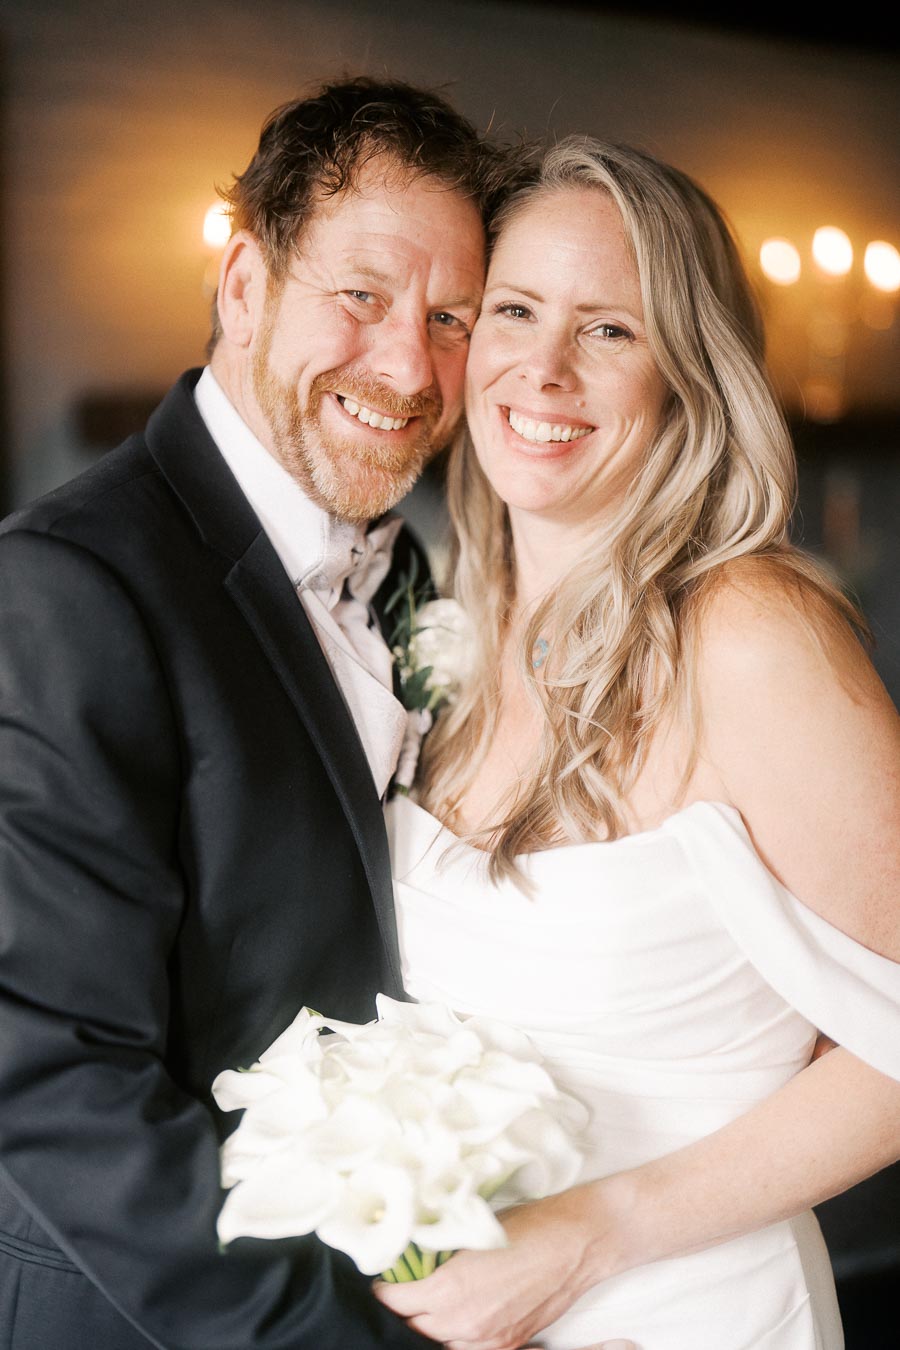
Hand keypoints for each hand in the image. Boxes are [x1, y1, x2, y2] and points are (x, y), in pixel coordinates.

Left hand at [373, 1184, 627, 1349]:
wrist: (578, 1241)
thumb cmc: (529, 1225)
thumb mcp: (471, 1228)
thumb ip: (437, 1248)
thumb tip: (409, 1250)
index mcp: (452, 1290)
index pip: (397, 1302)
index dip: (385, 1289)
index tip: (381, 1278)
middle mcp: (467, 1323)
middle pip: (415, 1327)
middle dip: (404, 1308)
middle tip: (400, 1287)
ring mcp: (489, 1339)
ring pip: (440, 1341)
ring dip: (429, 1324)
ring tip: (426, 1301)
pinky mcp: (510, 1344)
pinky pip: (467, 1348)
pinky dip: (456, 1335)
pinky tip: (456, 1315)